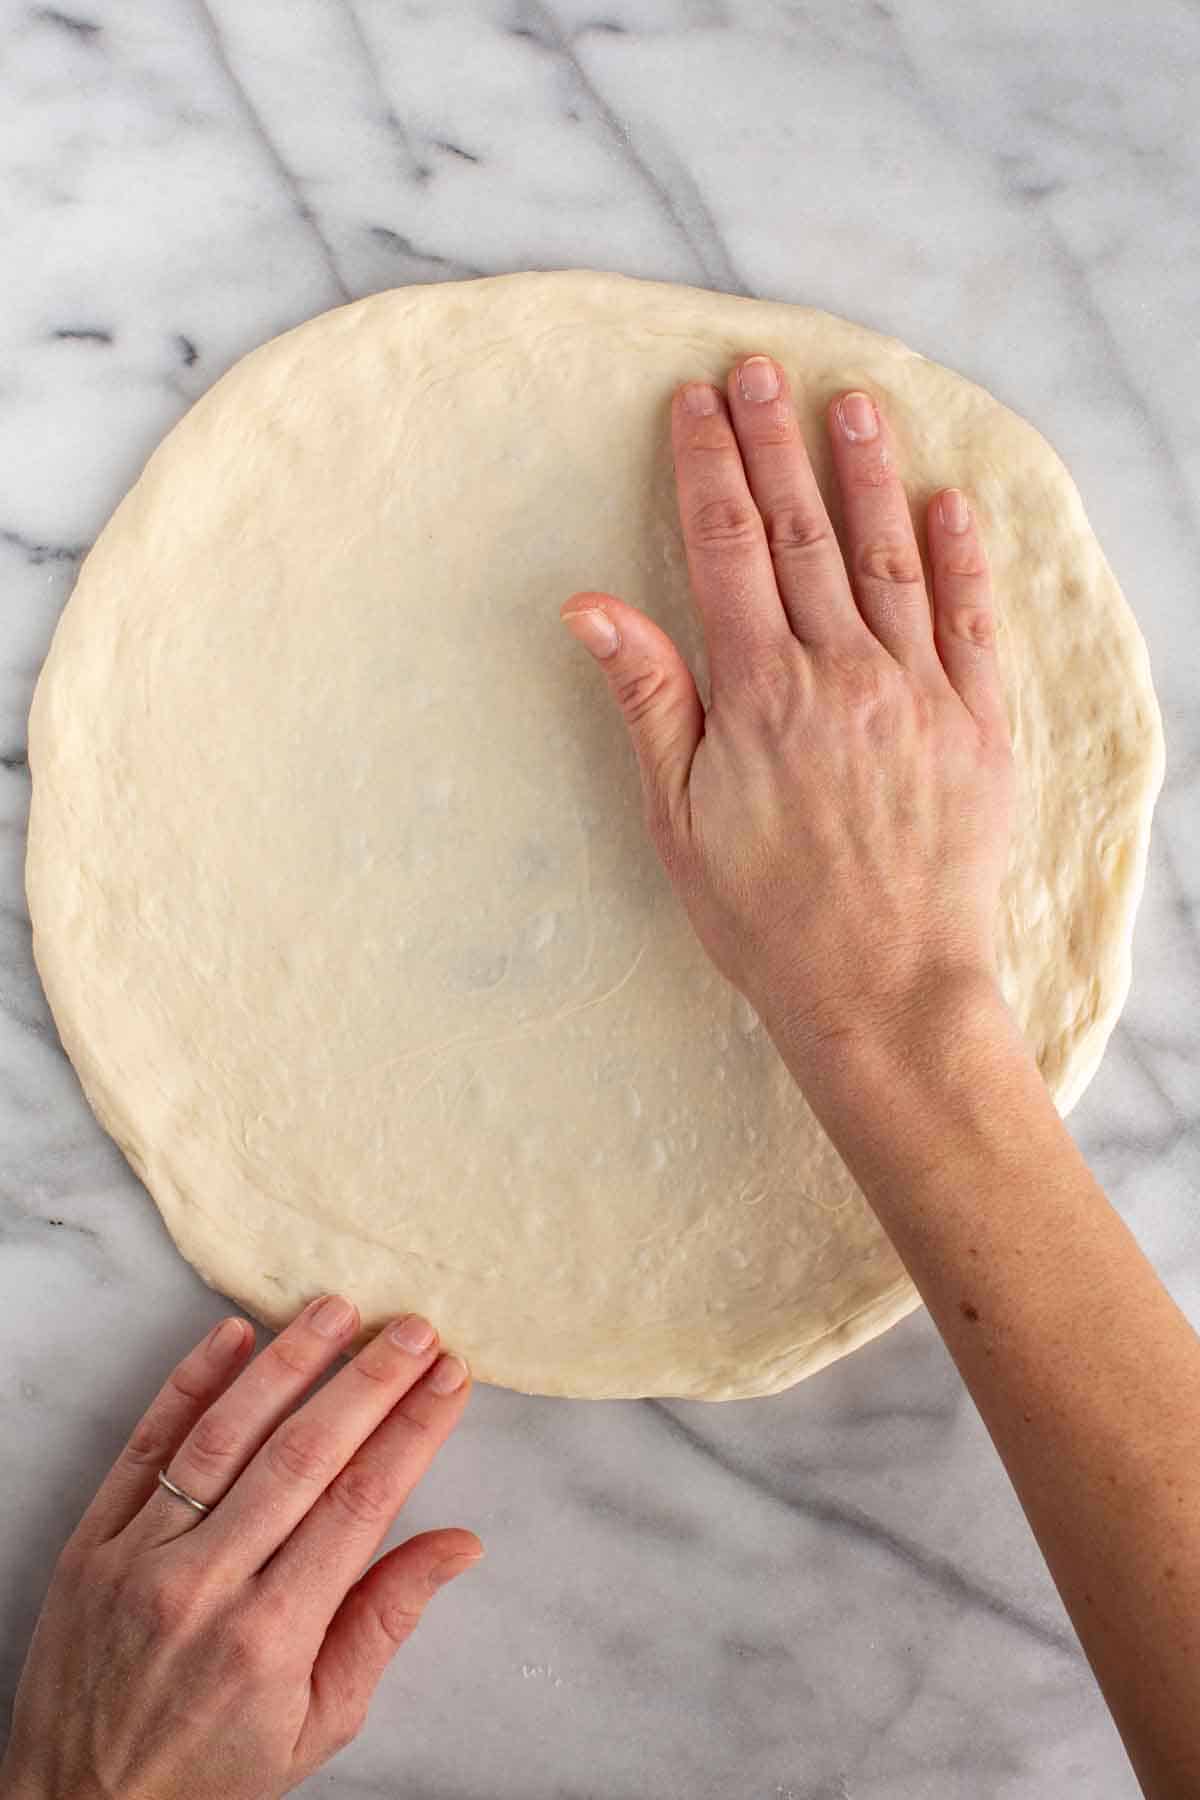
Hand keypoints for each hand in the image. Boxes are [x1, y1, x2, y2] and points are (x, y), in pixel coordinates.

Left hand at [0, 1300, 478, 1799]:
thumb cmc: (211, 1777)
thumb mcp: (318, 1726)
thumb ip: (384, 1624)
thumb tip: (458, 1544)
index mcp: (272, 1636)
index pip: (361, 1503)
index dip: (413, 1431)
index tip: (450, 1379)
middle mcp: (205, 1585)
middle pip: (303, 1455)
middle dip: (369, 1382)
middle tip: (415, 1328)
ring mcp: (141, 1555)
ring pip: (225, 1435)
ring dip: (288, 1363)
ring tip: (337, 1309)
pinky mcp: (94, 1541)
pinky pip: (147, 1446)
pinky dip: (188, 1384)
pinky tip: (232, 1335)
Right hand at [561, 361, 1013, 1066]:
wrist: (885, 991)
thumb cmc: (768, 919)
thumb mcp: (680, 819)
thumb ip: (650, 700)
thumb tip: (591, 607)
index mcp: (760, 694)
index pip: (728, 550)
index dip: (709, 469)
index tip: (698, 404)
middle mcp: (842, 674)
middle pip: (803, 533)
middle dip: (776, 444)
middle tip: (762, 371)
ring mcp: (919, 694)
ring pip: (889, 557)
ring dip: (867, 474)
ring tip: (851, 403)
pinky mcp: (980, 726)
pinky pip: (972, 622)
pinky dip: (962, 559)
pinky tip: (949, 503)